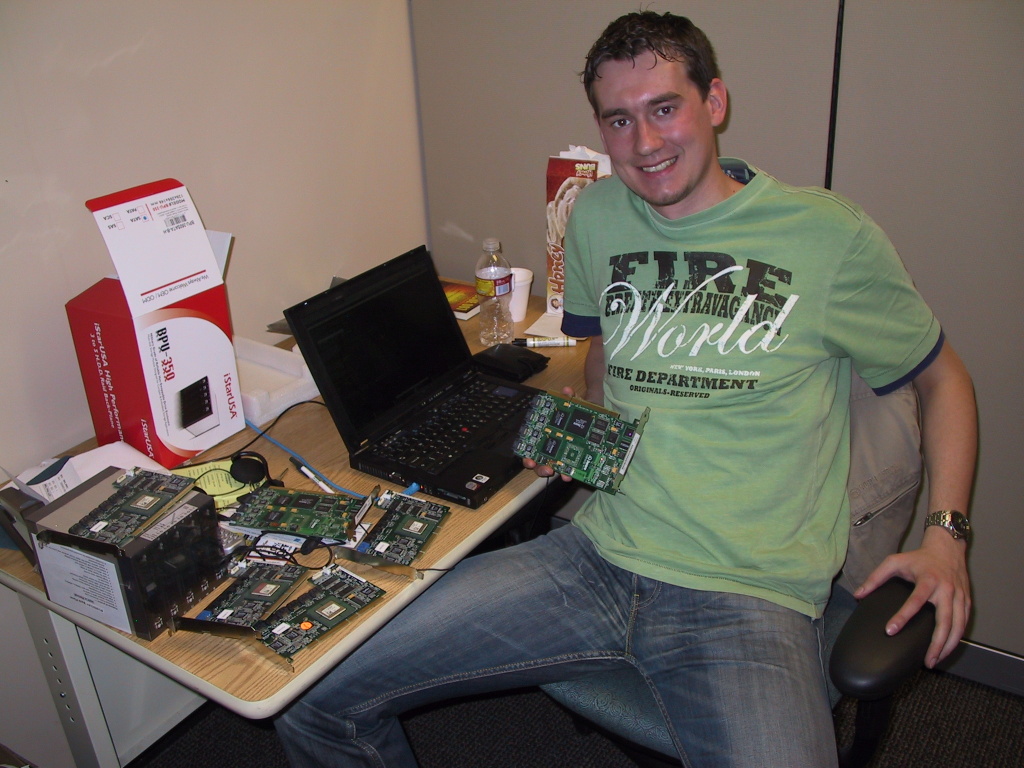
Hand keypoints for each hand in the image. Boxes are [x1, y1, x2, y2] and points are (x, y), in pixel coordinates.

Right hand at [522, 386, 576, 481]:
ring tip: (564, 475)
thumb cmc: (582, 413)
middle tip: (548, 469)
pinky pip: (570, 470)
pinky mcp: (575, 460)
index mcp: (547, 434)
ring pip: (555, 469)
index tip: (530, 460)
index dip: (528, 456)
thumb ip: (571, 397)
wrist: (598, 418)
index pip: (532, 448)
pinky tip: (574, 475)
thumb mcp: (577, 405)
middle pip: (541, 463)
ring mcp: (563, 455)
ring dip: (558, 473)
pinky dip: (571, 473)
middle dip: (542, 468)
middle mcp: (552, 447)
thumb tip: (567, 390)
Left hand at [855, 526, 969, 667]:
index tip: (890, 631)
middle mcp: (946, 589)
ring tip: (936, 660)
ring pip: (958, 626)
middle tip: (926, 661)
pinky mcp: (967, 600)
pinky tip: (947, 649)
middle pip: (944, 621)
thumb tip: (858, 595)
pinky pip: (964, 623)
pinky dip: (957, 638)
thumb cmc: (919, 557)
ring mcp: (959, 596)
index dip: (902, 617)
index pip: (915, 601)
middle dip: (936, 643)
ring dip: (949, 646)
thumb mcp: (894, 561)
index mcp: (928, 580)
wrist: (947, 548)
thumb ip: (875, 577)